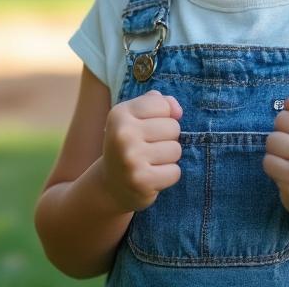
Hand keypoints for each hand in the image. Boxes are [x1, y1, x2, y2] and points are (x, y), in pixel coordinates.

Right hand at [100, 90, 182, 211]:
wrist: (110, 184)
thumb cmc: (129, 145)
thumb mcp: (135, 117)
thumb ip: (156, 103)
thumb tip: (177, 110)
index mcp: (120, 114)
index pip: (162, 105)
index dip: (162, 116)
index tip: (147, 128)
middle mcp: (123, 134)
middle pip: (173, 127)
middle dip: (167, 138)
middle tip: (148, 148)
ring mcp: (131, 159)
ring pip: (176, 150)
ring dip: (168, 158)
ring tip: (150, 162)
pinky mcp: (142, 181)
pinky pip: (175, 172)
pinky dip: (168, 175)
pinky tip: (152, 176)